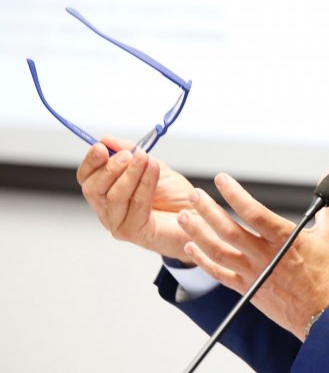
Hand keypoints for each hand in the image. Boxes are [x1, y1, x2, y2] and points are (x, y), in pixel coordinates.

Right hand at [76, 135, 196, 262]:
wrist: (199, 214)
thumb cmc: (175, 194)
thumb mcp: (151, 165)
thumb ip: (129, 152)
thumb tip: (107, 140)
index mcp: (107, 194)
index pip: (87, 178)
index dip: (91, 161)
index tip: (102, 147)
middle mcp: (109, 211)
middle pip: (93, 188)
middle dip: (110, 168)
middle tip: (129, 155)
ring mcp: (119, 224)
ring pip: (114, 197)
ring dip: (131, 174)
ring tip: (145, 160)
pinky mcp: (135, 232)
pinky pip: (135, 205)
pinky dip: (144, 184)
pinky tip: (153, 172)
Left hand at [177, 173, 328, 339]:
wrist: (323, 315)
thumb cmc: (326, 277)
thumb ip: (326, 206)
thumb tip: (328, 179)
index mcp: (283, 240)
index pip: (253, 212)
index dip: (235, 194)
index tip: (222, 180)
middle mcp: (264, 256)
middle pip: (228, 229)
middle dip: (208, 210)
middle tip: (194, 195)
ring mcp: (253, 274)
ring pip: (218, 251)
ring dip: (198, 233)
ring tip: (184, 217)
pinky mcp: (247, 290)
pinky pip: (219, 274)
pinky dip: (203, 261)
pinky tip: (190, 248)